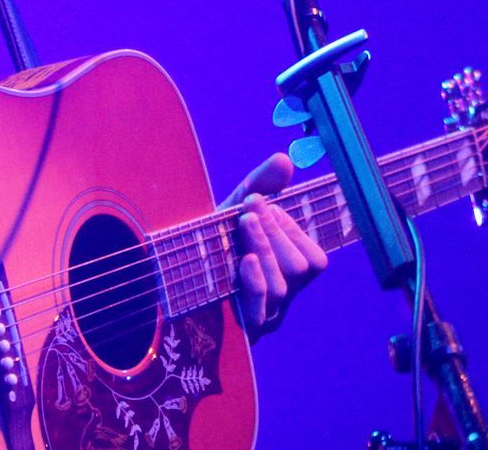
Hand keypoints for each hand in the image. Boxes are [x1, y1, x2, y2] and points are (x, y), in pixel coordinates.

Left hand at [220, 152, 327, 338]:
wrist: (173, 266)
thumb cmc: (214, 236)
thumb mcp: (238, 206)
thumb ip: (262, 183)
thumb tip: (285, 161)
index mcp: (289, 272)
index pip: (314, 260)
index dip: (294, 229)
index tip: (265, 203)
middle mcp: (284, 296)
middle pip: (300, 269)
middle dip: (275, 231)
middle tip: (251, 209)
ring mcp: (264, 314)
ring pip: (281, 286)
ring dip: (264, 247)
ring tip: (244, 223)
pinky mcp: (240, 326)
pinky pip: (259, 309)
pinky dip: (256, 280)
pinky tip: (245, 260)